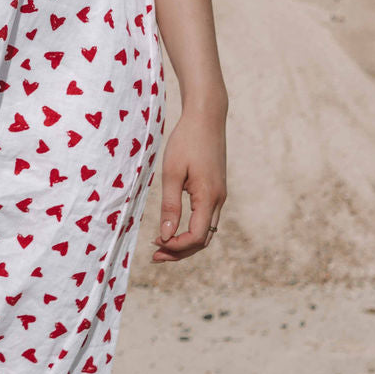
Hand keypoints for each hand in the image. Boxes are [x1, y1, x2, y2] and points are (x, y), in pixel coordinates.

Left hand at [151, 105, 226, 261]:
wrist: (206, 117)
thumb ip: (170, 205)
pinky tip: (174, 227)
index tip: (155, 244)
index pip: (196, 237)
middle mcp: (219, 200)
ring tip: (161, 246)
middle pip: (203, 240)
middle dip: (180, 251)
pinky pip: (206, 218)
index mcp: (208, 197)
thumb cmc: (186, 141)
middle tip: (155, 255)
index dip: (176, 246)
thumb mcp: (172, 172)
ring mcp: (220, 195)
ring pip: (206, 231)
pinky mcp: (216, 189)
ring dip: (185, 242)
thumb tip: (165, 236)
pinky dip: (191, 229)